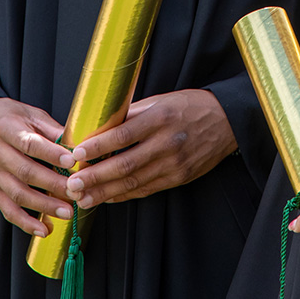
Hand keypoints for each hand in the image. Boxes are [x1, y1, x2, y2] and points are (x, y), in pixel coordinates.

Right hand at [0, 97, 72, 235]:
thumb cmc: (7, 116)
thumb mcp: (29, 113)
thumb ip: (51, 128)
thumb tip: (76, 142)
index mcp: (6, 128)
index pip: (30, 144)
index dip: (51, 154)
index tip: (72, 162)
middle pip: (25, 172)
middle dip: (53, 185)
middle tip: (76, 192)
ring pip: (17, 194)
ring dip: (43, 206)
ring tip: (66, 212)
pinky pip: (7, 209)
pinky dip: (25, 222)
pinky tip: (43, 229)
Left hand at [62, 89, 236, 206]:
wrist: (227, 120)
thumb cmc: (191, 106)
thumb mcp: (162, 101)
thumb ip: (133, 115)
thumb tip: (101, 126)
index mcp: (161, 117)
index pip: (124, 134)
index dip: (99, 146)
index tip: (77, 153)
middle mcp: (167, 142)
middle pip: (125, 164)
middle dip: (95, 177)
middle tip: (72, 184)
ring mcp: (174, 163)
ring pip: (134, 182)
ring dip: (105, 192)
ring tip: (83, 198)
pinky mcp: (179, 177)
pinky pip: (147, 189)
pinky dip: (124, 195)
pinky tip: (107, 198)